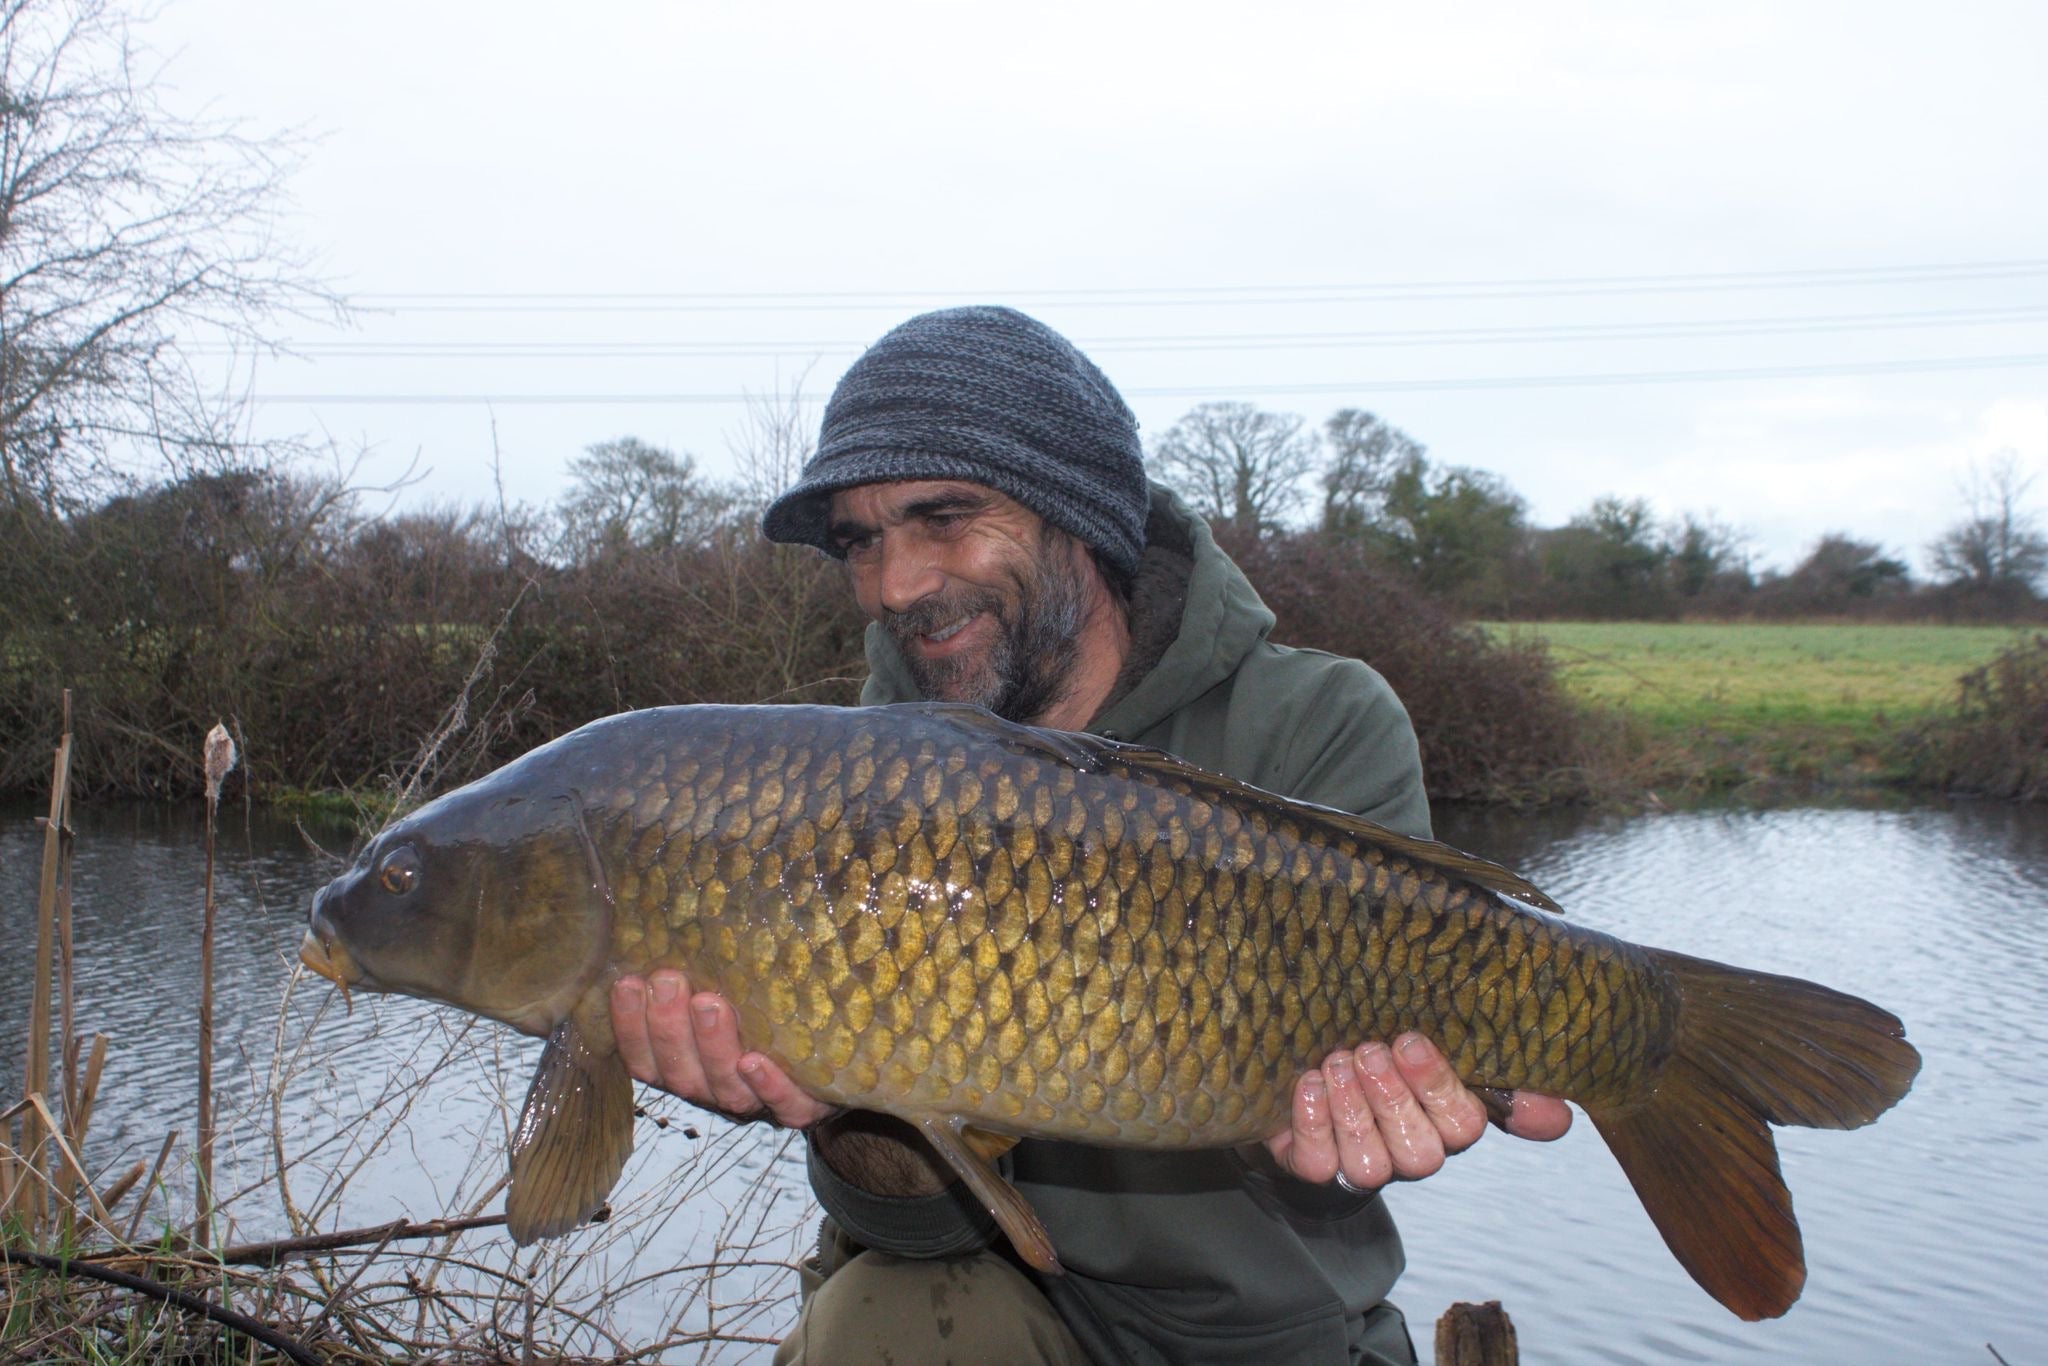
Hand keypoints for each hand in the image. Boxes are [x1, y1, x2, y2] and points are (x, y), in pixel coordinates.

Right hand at [611, 970, 834, 1129]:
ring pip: (726, 1087)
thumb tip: (669, 913)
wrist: (834, 1060)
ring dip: (713, 1046)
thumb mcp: (729, 989)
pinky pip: (785, 1106)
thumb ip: (699, 969)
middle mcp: (716, 1088)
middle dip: (669, 1028)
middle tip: (668, 981)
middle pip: (682, 1073)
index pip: (645, 1057)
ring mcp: (758, 1102)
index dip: (630, 1025)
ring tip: (709, 1004)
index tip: (627, 982)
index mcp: (688, 1066)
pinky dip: (768, 1086)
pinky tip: (755, 1061)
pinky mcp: (804, 1108)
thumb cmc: (764, 1013)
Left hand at [1265, 1033, 1571, 1190]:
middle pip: (1421, 1152)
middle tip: (1369, 1050)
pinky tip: (1309, 1083)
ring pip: (1370, 1164)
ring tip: (1337, 1061)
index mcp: (1448, 1122)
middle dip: (1393, 1096)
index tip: (1411, 1041)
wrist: (1312, 1078)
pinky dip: (1313, 1121)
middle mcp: (1412, 1153)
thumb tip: (1560, 1114)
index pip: (1465, 1123)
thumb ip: (1492, 1066)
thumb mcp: (1432, 1047)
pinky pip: (1320, 1165)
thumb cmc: (1383, 1053)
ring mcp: (1365, 1169)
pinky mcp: (1317, 1172)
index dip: (1439, 1087)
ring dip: (1352, 1109)